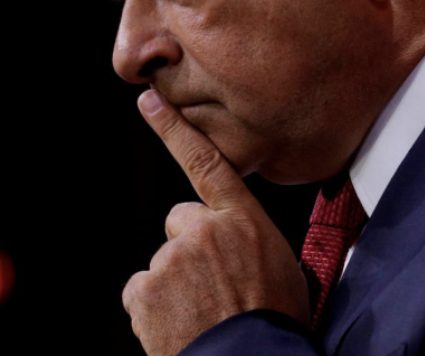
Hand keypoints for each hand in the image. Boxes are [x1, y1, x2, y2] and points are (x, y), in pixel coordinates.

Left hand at [122, 89, 309, 355]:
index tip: (148, 100)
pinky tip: (178, 324)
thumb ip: (249, 240)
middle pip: (180, 222)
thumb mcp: (283, 270)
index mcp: (241, 222)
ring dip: (175, 284)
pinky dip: (154, 308)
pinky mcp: (144, 287)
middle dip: (189, 248)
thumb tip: (234, 241)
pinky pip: (142, 291)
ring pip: (163, 262)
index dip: (173, 129)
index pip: (204, 163)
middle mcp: (203, 230)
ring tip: (203, 312)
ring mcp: (170, 257)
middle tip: (212, 286)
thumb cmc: (274, 324)